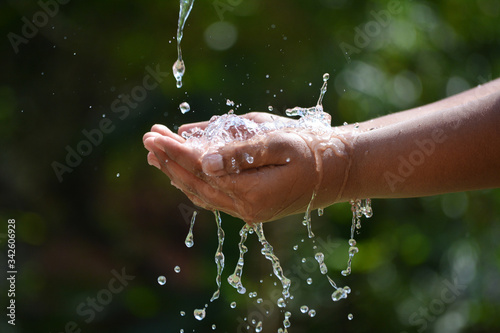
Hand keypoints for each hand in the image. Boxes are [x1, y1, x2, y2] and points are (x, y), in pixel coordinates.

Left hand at [143, 112, 351, 222]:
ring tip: (158, 155)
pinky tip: (186, 173)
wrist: (339, 172)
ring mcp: (248, 212)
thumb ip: (239, 153)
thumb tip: (202, 160)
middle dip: (169, 161)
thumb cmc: (313, 151)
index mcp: (251, 192)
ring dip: (179, 173)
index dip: (174, 151)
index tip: (152, 135)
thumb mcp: (279, 144)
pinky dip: (196, 184)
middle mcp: (245, 208)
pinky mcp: (253, 209)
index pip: (200, 169)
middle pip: (195, 183)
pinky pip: (215, 198)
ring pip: (202, 193)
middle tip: (148, 140)